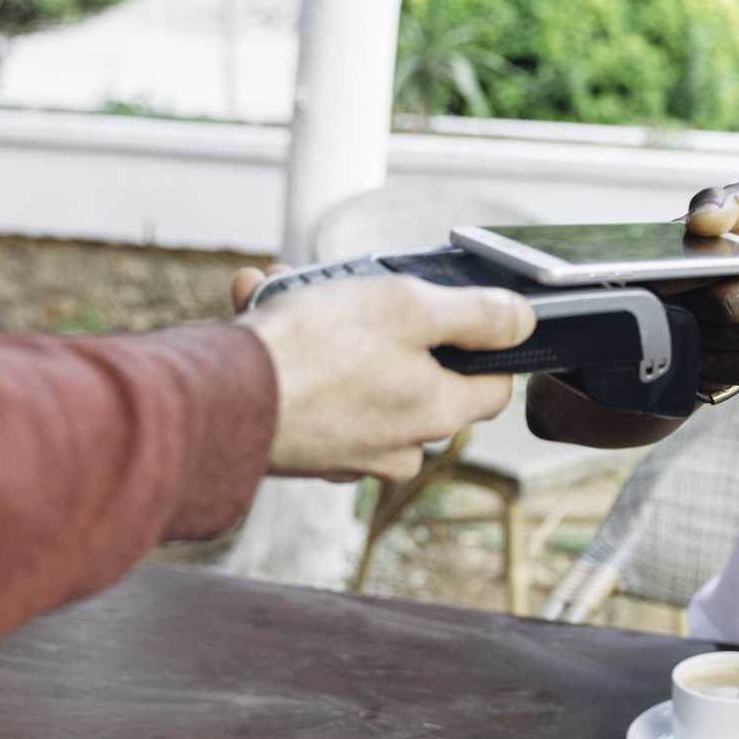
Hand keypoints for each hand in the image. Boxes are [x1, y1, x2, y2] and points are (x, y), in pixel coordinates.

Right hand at [231, 266, 534, 482]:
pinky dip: (287, 351)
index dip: (482, 345)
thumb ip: (477, 315)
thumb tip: (523, 320)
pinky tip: (257, 313)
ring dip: (321, 325)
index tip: (454, 314)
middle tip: (343, 286)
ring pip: (353, 375)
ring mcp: (347, 452)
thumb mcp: (410, 308)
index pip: (492, 387)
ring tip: (287, 289)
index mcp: (436, 414)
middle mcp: (397, 446)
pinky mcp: (300, 449)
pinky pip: (306, 389)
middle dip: (377, 321)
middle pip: (418, 377)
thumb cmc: (312, 355)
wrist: (215, 402)